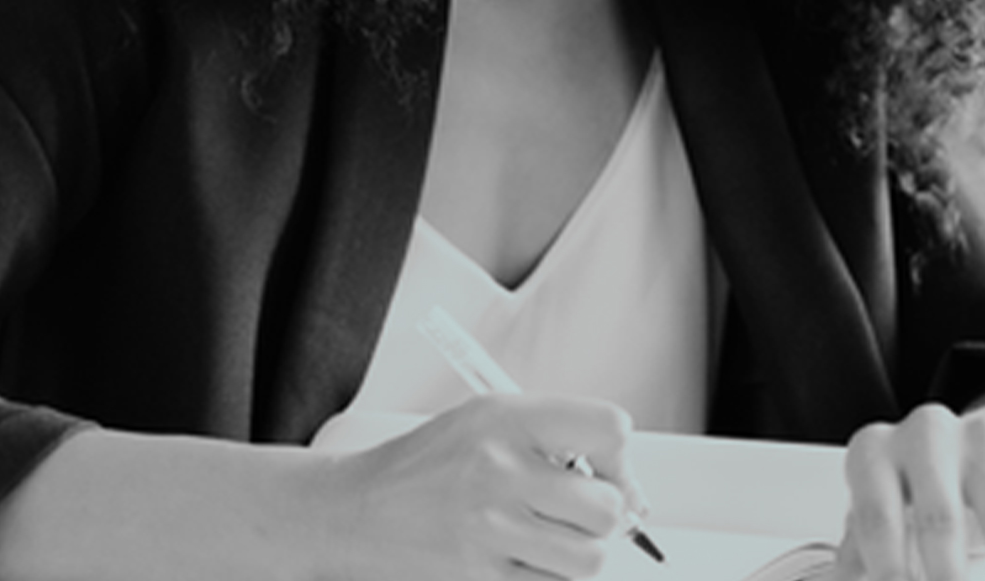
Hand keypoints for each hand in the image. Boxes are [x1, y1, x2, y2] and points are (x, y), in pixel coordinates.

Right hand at [324, 394, 644, 580]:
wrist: (355, 511)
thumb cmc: (427, 465)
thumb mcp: (485, 421)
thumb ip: (554, 438)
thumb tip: (629, 488)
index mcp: (506, 420)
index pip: (608, 428)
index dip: (620, 457)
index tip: (607, 470)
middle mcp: (499, 471)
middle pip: (608, 506)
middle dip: (605, 515)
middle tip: (583, 515)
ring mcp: (489, 530)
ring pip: (590, 559)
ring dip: (581, 554)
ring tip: (552, 540)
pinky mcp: (480, 578)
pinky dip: (550, 580)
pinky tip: (527, 562)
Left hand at [833, 396, 984, 580]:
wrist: (954, 453)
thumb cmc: (901, 499)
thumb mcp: (870, 521)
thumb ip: (859, 561)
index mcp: (873, 452)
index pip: (877, 520)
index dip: (891, 573)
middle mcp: (924, 433)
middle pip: (940, 519)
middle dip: (949, 579)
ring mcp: (980, 438)